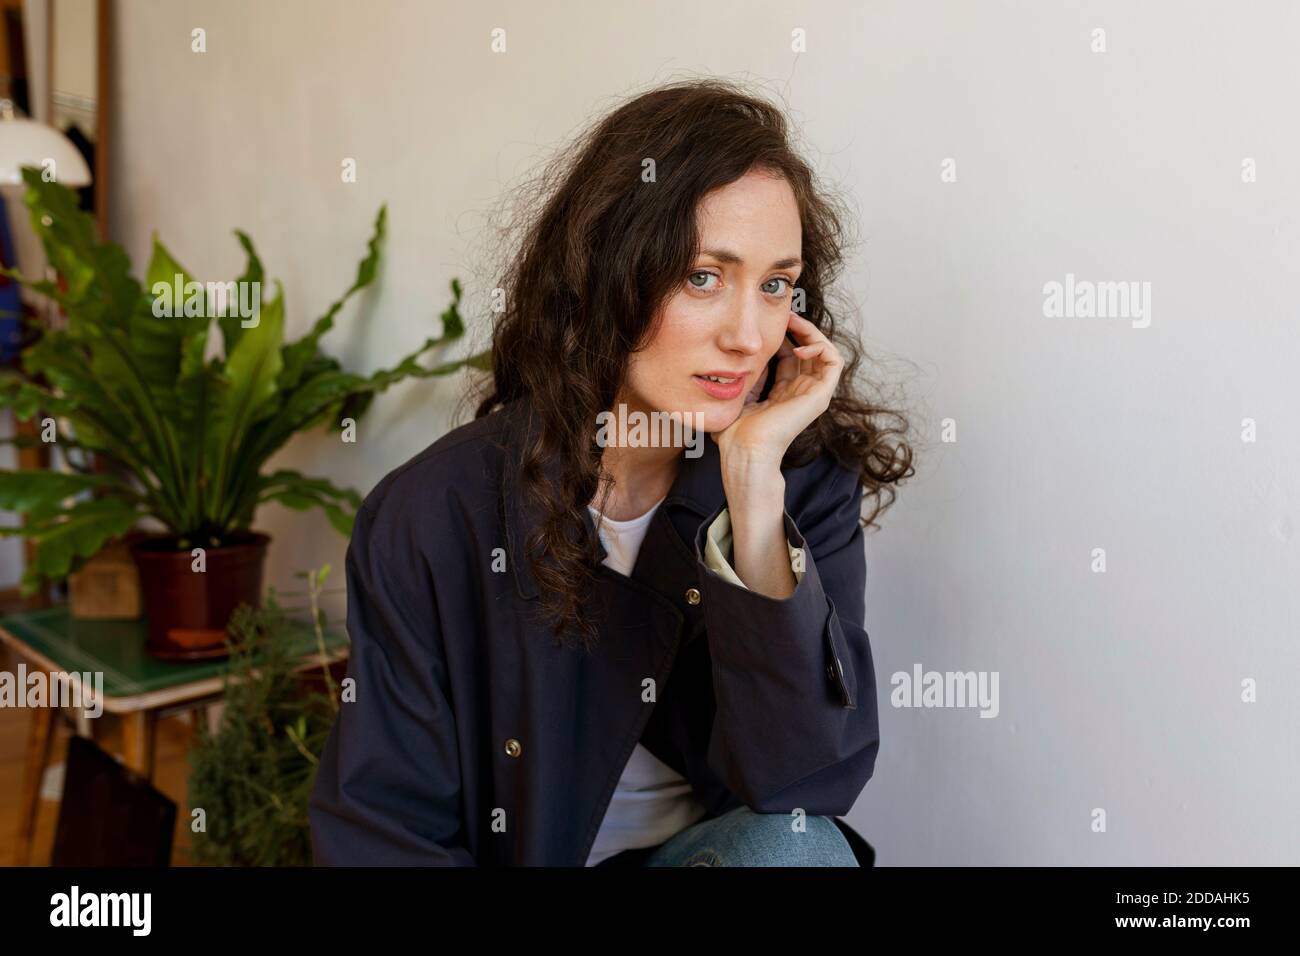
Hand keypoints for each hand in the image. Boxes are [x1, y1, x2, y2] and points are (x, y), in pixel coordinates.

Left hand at [716, 311, 843, 473]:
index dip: (783, 336)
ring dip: (812, 332)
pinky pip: (833, 361)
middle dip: (798, 328)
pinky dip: (821, 346)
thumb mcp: (739, 394)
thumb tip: (747, 355)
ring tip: (793, 322)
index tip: (769, 322)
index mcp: (783, 394)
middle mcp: (801, 392)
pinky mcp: (820, 395)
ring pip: (825, 351)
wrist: (744, 451)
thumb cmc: (736, 433)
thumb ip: (747, 376)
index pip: (790, 356)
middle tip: (784, 315)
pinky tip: (800, 345)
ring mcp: (813, 394)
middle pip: (808, 351)